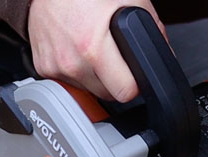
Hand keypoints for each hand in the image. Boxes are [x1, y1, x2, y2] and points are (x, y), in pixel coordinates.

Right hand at [27, 0, 166, 101]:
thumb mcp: (129, 0)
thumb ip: (152, 30)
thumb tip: (164, 54)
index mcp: (93, 47)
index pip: (125, 92)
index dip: (135, 84)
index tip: (135, 76)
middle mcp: (72, 62)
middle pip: (108, 95)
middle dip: (116, 81)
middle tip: (114, 58)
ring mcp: (55, 67)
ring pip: (89, 91)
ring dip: (96, 78)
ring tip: (93, 51)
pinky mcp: (43, 68)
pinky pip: (69, 83)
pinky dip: (76, 72)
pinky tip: (77, 51)